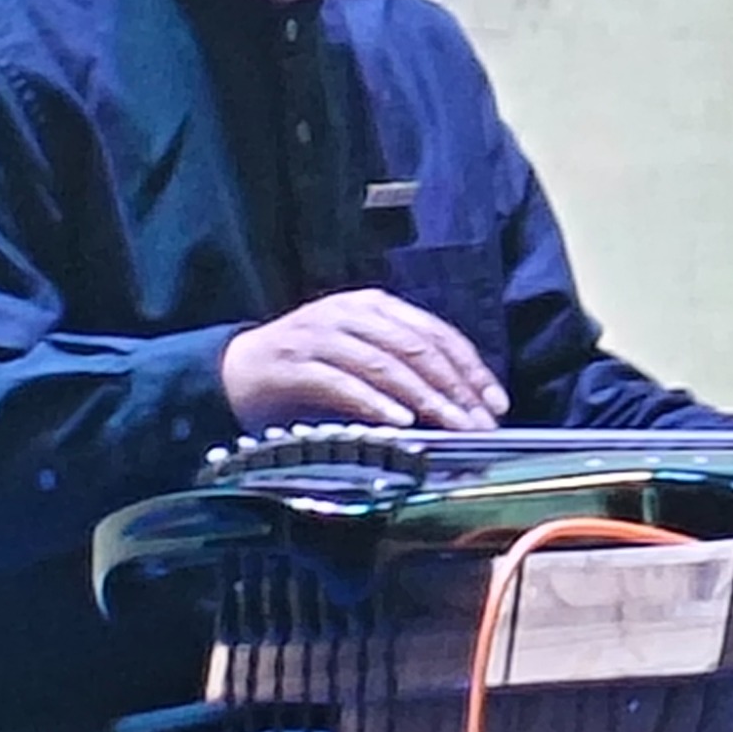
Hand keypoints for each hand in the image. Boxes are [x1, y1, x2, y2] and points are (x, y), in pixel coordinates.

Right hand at [223, 291, 505, 434]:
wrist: (237, 369)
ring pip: (386, 365)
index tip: (495, 403)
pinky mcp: (296, 365)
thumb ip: (403, 364)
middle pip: (416, 349)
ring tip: (452, 426)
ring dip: (424, 399)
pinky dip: (375, 403)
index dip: (470, 368)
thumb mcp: (361, 352)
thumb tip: (461, 399)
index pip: (435, 333)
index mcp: (373, 305)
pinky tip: (400, 423)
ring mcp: (321, 337)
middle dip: (455, 388)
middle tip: (480, 424)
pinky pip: (343, 384)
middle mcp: (350, 313)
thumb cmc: (310, 365)